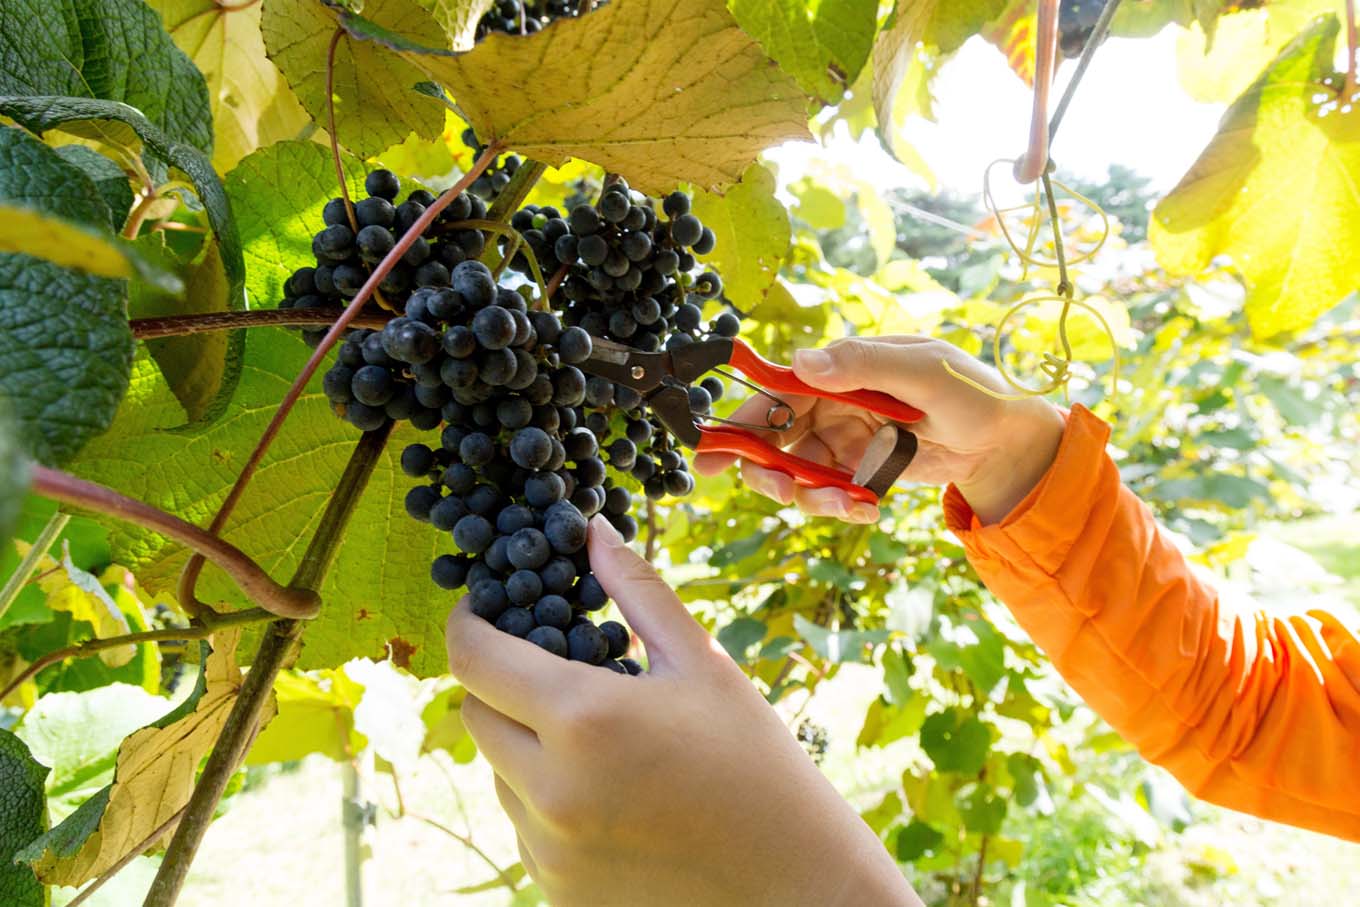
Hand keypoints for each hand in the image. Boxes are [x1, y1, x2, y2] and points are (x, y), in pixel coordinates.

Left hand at [445, 516, 920, 906]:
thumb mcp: (702, 666)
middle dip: (500, 683)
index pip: (474, 658)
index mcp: (584, 720)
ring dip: (525, 746)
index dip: (469, 622)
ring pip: (498, 774)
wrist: (795, 887)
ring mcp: (548, 851)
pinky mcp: (557, 893)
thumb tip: (590, 529)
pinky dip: (546, 801)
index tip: (484, 607)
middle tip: (551, 667)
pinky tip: (611, 794)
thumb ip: (637, 590)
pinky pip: (524, 827)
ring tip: (601, 740)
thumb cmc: (757, 764)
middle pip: (475, 716)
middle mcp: (550, 791)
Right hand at [693, 336, 1065, 524]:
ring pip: (797, 474)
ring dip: (810, 496)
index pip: (776, 392)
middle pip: (773, 440)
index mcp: (841, 369)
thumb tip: (802, 362)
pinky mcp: (858, 472)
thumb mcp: (923, 371)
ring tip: (850, 505)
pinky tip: (868, 508)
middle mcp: (833, 404)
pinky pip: (828, 494)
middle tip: (784, 492)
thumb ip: (864, 366)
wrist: (1007, 442)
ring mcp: (843, 441)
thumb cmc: (971, 391)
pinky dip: (839, 507)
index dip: (740, 422)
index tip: (712, 456)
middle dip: (769, 471)